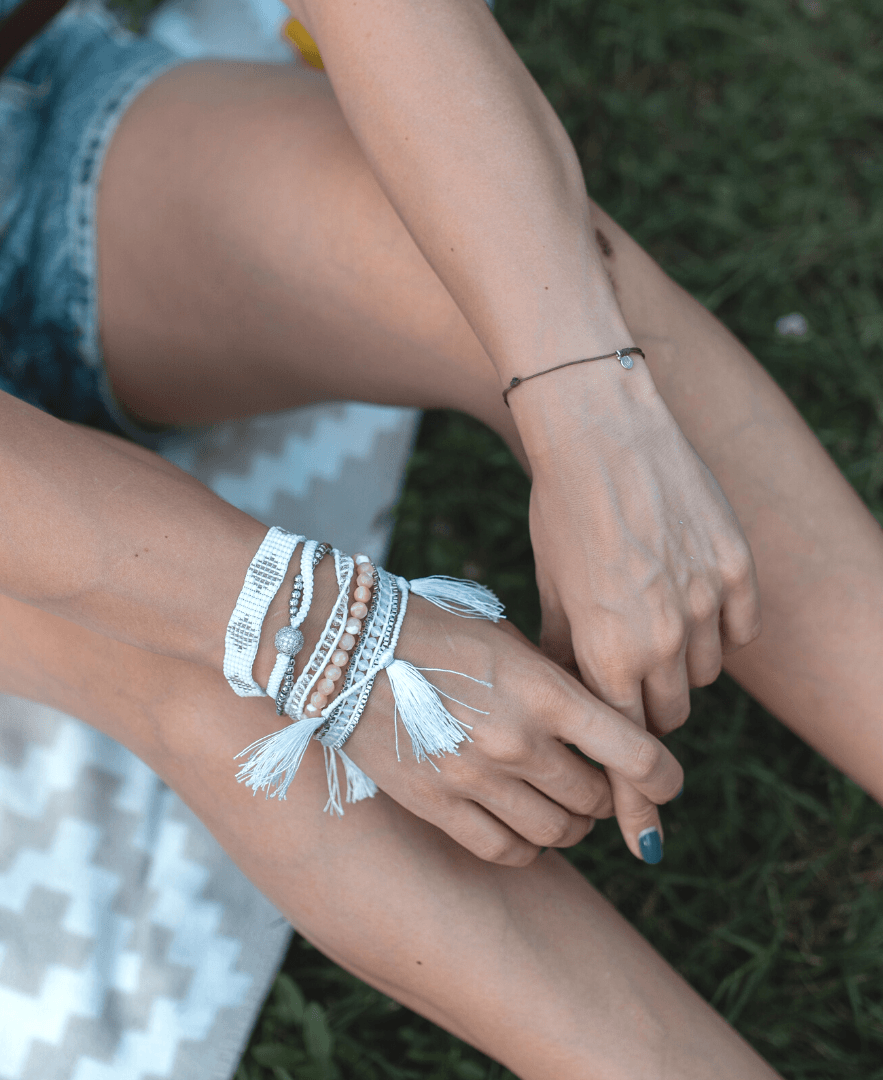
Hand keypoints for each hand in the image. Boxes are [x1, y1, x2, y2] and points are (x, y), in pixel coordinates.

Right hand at [342, 596, 683, 866]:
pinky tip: (526, 830)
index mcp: (544, 692)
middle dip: (609, 797)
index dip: (665, 778)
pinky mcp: (438, 805)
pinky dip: (529, 848)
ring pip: (559, 832)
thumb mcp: (508, 640)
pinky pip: (506, 850)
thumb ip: (556, 683)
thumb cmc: (434, 631)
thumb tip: (598, 721)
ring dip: (573, 825)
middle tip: (598, 785)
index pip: (635, 755)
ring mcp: (476, 779)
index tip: (667, 783)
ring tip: (563, 809)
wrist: (349, 650)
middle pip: (597, 798)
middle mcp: (518, 741)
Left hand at [516, 359, 760, 856]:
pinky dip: (714, 623)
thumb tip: (571, 703)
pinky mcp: (739, 571)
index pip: (622, 748)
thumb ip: (564, 652)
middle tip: (623, 668)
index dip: (634, 800)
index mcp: (604, 648)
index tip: (644, 841)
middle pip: (666, 715)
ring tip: (647, 608)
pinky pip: (736, 629)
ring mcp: (707, 604)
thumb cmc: (561, 513)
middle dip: (643, 705)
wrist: (604, 435)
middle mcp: (661, 638)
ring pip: (702, 673)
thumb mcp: (548, 588)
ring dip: (677, 661)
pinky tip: (683, 587)